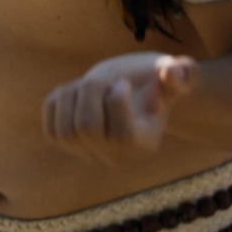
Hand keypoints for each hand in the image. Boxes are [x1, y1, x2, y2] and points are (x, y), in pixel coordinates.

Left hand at [43, 52, 196, 162]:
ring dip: (72, 96)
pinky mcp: (66, 145)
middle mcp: (116, 158)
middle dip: (90, 91)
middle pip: (86, 129)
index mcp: (144, 145)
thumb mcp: (174, 73)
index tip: (123, 83)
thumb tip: (173, 74)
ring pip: (64, 131)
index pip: (121, 135)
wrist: (136, 89)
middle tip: (104, 78)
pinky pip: (50, 128)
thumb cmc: (157, 81)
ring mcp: (89, 153)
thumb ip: (181, 73)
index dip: (116, 101)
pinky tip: (76, 91)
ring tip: (89, 84)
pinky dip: (57, 102)